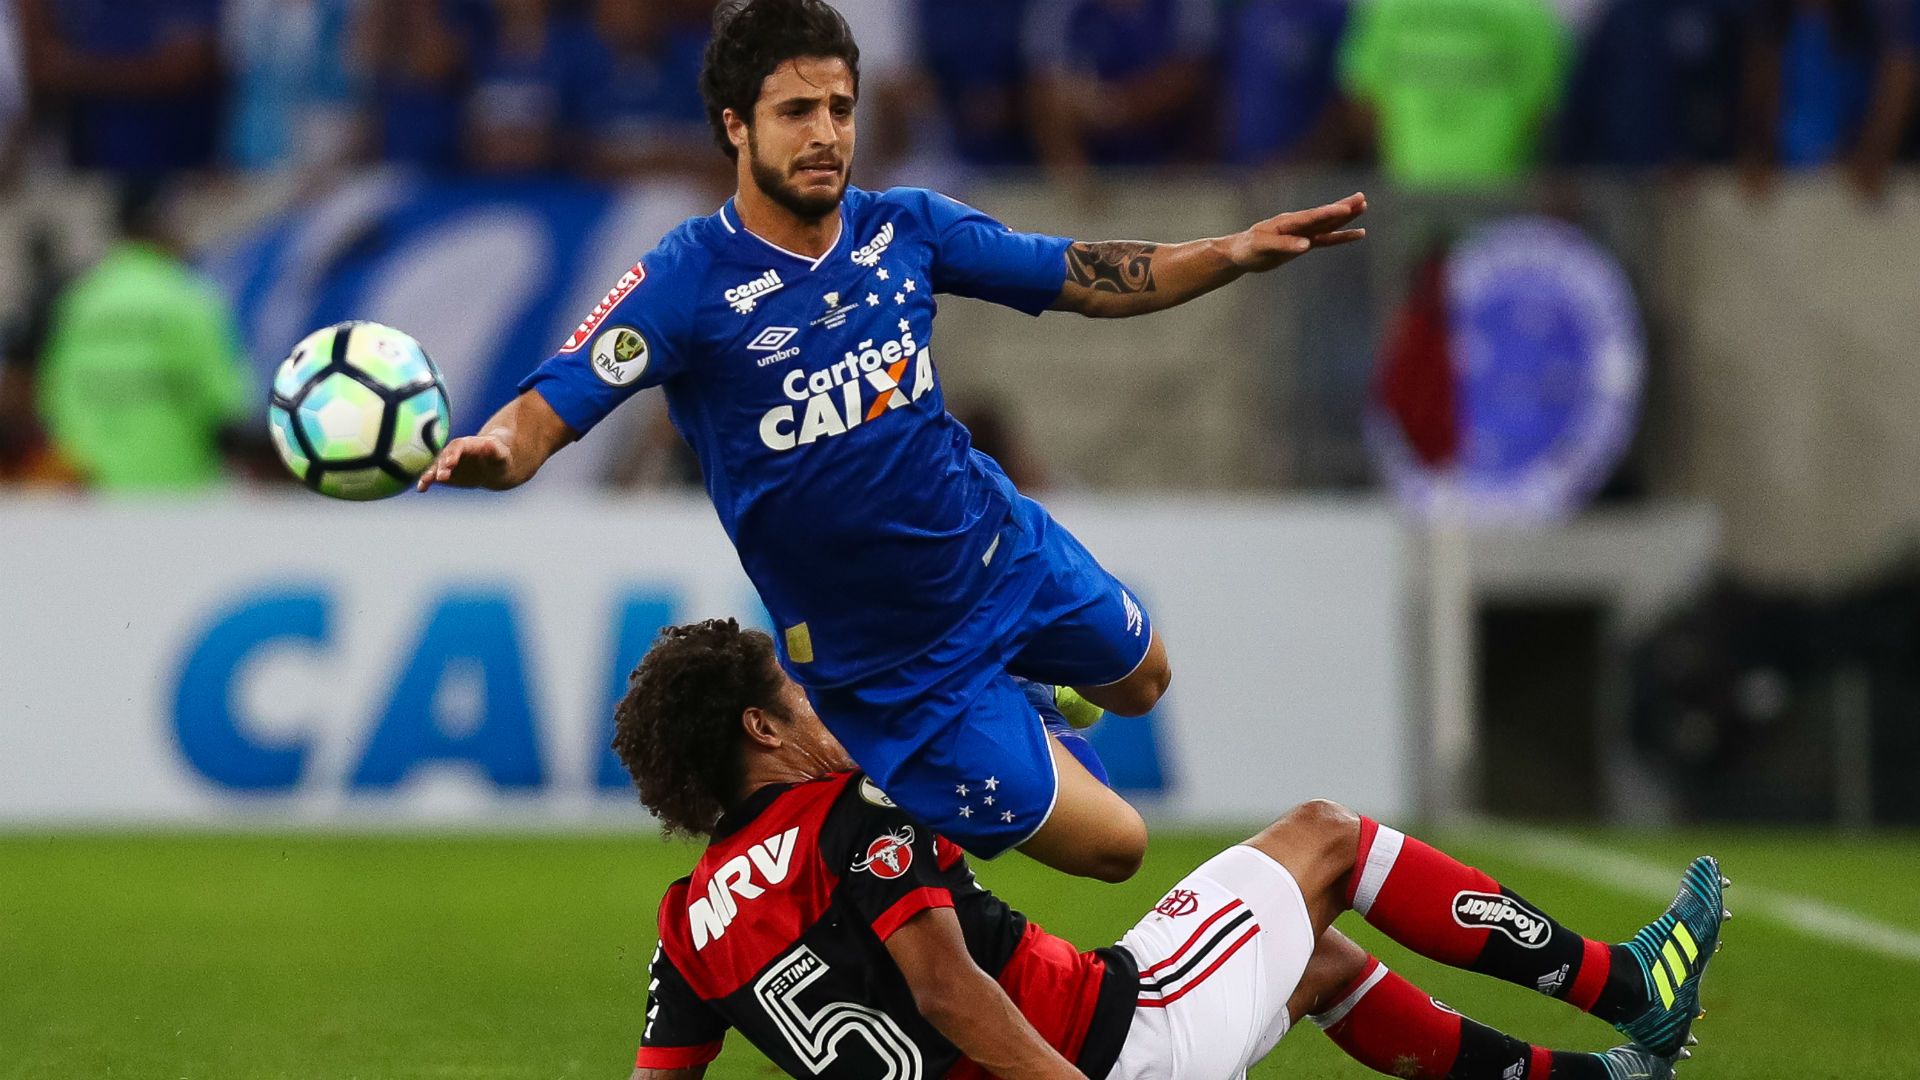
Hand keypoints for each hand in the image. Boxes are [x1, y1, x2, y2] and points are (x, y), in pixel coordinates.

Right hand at [416, 433, 513, 491]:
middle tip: (442, 476)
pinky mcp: (444, 473)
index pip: (458, 446)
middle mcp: (454, 452)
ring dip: (430, 474)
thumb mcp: (500, 454)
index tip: (450, 463)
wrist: (493, 467)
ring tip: (425, 482)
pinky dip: (426, 482)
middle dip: (442, 466)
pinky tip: (421, 489)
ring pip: (436, 467)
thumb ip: (493, 450)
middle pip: (445, 457)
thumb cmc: (498, 457)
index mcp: (467, 444)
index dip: (453, 454)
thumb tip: (489, 444)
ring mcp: (447, 462)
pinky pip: (433, 477)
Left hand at [1223, 192, 1367, 272]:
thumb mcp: (1262, 247)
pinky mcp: (1304, 243)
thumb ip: (1284, 245)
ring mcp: (1302, 232)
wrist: (1241, 253)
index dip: (1328, 213)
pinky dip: (1341, 236)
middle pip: (1324, 216)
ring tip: (1363, 206)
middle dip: (1343, 208)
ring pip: (1328, 224)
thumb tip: (1306, 246)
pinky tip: (1358, 233)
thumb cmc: (1248, 248)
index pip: (1311, 217)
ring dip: (1345, 217)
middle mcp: (1297, 224)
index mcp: (1287, 223)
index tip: (1345, 208)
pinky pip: (1326, 239)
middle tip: (1362, 198)